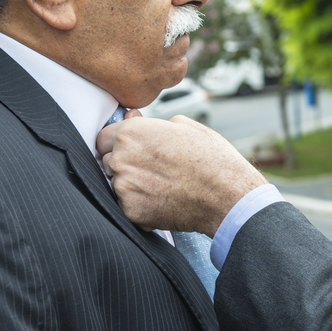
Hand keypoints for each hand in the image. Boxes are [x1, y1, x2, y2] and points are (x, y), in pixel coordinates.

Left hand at [97, 113, 267, 235]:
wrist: (228, 196)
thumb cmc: (212, 158)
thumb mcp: (185, 126)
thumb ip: (151, 123)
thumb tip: (132, 119)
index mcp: (131, 133)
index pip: (103, 137)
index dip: (119, 142)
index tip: (132, 149)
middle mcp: (122, 158)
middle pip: (107, 161)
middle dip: (124, 163)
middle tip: (152, 168)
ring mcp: (124, 187)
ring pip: (117, 184)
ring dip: (131, 185)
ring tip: (161, 184)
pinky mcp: (132, 212)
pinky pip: (127, 205)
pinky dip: (140, 204)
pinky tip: (163, 199)